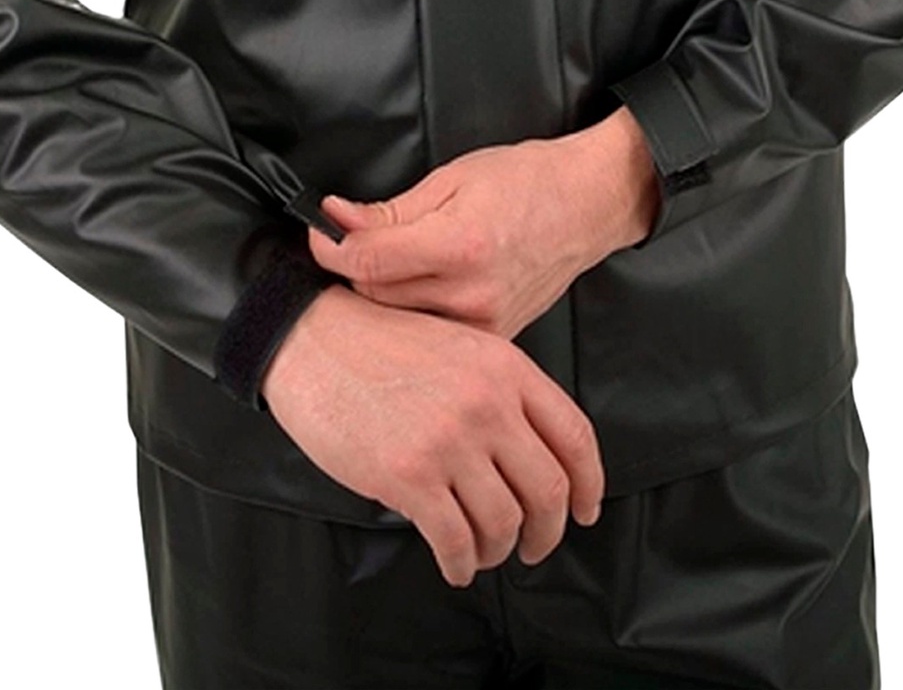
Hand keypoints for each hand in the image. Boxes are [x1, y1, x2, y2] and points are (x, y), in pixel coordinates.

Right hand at [260, 283, 604, 587]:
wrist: (312, 338)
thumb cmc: (379, 342)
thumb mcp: (460, 346)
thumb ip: (501, 390)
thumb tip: (528, 456)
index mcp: (506, 369)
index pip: (574, 437)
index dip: (589, 484)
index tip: (586, 509)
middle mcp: (487, 404)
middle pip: (548, 491)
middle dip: (547, 532)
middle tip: (534, 546)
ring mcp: (449, 441)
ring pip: (504, 522)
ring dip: (498, 550)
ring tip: (484, 553)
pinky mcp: (408, 475)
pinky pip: (456, 540)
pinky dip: (462, 564)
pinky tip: (455, 564)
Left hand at [307, 105, 659, 339]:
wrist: (587, 205)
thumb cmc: (527, 182)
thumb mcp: (452, 178)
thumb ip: (389, 212)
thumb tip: (334, 220)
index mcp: (460, 246)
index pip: (365, 263)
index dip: (329, 247)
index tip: (320, 232)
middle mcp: (472, 295)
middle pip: (374, 297)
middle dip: (353, 270)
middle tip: (354, 243)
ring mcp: (485, 325)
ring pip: (397, 322)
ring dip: (380, 295)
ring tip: (388, 266)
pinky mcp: (493, 340)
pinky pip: (430, 334)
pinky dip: (411, 314)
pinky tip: (417, 290)